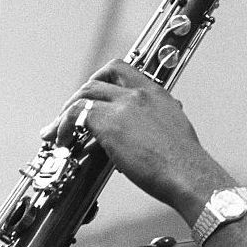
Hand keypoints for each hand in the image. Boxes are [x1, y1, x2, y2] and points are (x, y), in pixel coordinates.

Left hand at [41, 59, 234, 223]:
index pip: (124, 71)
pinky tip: (63, 142)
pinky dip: (63, 126)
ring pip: (84, 94)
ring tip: (57, 131)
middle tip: (71, 115)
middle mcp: (140, 94)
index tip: (94, 95)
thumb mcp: (172, 135)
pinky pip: (76, 114)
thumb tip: (139, 138)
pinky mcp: (109, 122)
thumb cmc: (185, 165)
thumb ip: (155, 127)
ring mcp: (124, 105)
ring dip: (67, 113)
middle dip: (80, 97)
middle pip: (99, 80)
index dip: (102, 79)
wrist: (189, 175)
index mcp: (157, 94)